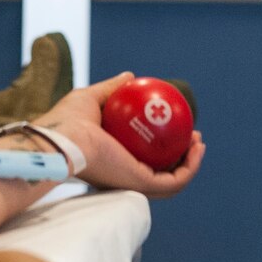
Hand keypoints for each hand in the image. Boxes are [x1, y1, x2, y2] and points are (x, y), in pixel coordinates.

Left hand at [32, 72, 204, 198]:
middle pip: (161, 172)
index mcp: (112, 161)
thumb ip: (112, 89)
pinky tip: (197, 146)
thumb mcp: (92, 97)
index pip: (142, 158)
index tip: (174, 125)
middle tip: (191, 135)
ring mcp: (133, 184)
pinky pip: (174, 180)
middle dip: (181, 158)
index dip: (161, 146)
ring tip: (198, 140)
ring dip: (191, 163)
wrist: (63, 138)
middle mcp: (123, 176)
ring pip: (172, 181)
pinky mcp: (141, 185)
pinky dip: (190, 167)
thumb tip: (130, 77)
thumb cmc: (68, 120)